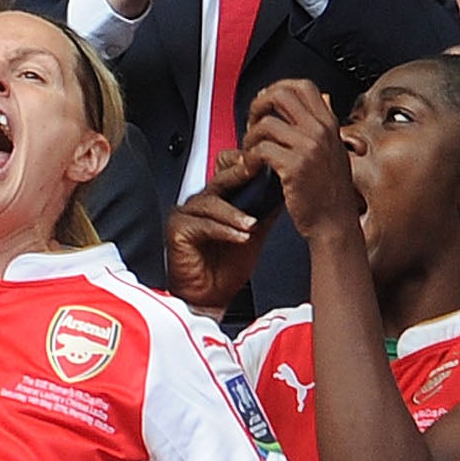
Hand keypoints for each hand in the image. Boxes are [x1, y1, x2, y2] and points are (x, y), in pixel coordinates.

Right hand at [164, 168, 266, 314]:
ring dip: (234, 213)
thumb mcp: (253, 235)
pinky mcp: (177, 230)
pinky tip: (239, 237)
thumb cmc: (224, 270)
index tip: (266, 162)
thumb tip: (282, 194)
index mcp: (217, 200)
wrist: (209, 299)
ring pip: (211, 203)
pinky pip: (203, 225)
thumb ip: (264, 213)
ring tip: (251, 224)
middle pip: (219, 180)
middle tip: (256, 169)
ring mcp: (186, 214)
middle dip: (239, 173)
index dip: (244, 165)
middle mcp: (199, 203)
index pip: (228, 173)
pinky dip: (223, 230)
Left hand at [241, 76, 358, 240]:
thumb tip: (316, 101)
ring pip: (266, 123)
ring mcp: (309, 147)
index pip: (302, 86)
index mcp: (329, 124)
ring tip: (250, 153)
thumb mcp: (334, 151)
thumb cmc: (330, 194)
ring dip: (250, 137)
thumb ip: (321, 128)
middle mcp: (320, 131)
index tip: (266, 104)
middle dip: (258, 105)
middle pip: (281, 94)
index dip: (277, 89)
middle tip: (252, 124)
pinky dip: (249, 158)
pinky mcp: (295, 166)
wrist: (335, 224)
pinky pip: (261, 149)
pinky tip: (251, 169)